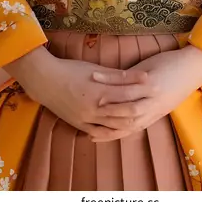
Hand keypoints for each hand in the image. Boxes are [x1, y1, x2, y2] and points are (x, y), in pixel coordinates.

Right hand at [4, 46, 151, 135]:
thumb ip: (118, 75)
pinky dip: (112, 132)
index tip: (155, 84)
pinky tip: (121, 129)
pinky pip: (100, 133)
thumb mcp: (95, 68)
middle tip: (154, 102)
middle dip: (141, 108)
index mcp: (100, 92)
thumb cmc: (71, 70)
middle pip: (124, 113)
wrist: (45, 81)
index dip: (142, 90)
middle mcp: (95, 109)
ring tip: (143, 116)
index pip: (128, 94)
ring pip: (115, 126)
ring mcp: (87, 119)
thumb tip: (141, 75)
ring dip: (130, 122)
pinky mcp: (80, 125)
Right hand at [88, 45, 201, 142]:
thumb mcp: (157, 96)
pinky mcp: (151, 82)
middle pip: (123, 121)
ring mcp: (151, 96)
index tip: (92, 134)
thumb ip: (141, 103)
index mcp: (152, 115)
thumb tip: (123, 104)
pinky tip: (94, 76)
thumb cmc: (174, 80)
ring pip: (123, 105)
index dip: (109, 133)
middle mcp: (150, 110)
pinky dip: (108, 80)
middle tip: (83, 118)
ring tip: (85, 98)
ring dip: (103, 102)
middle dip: (102, 121)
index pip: (127, 129)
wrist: (193, 67)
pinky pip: (125, 83)